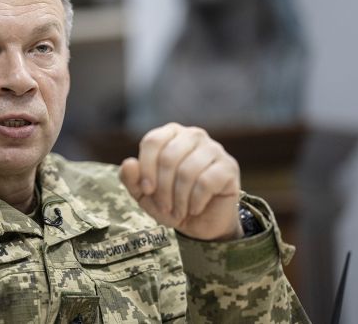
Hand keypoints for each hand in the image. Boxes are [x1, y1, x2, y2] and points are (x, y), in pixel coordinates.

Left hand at [119, 123, 243, 240]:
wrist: (201, 223)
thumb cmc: (170, 202)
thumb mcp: (144, 194)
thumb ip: (131, 178)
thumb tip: (128, 163)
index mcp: (170, 134)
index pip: (152, 141)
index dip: (146, 168)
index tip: (146, 190)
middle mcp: (193, 135)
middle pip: (169, 158)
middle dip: (162, 188)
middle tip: (164, 207)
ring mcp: (214, 149)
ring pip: (187, 171)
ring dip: (179, 198)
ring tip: (178, 211)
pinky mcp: (229, 166)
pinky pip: (206, 182)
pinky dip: (195, 201)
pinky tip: (194, 208)